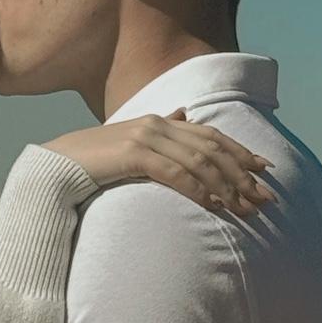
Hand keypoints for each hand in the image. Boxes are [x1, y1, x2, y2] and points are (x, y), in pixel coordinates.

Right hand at [43, 110, 274, 215]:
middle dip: (242, 173)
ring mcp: (144, 137)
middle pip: (211, 148)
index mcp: (158, 120)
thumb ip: (160, 129)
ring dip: (226, 187)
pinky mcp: (133, 154)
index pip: (210, 134)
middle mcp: (156, 124)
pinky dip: (198, 189)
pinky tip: (213, 205)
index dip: (240, 150)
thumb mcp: (131, 141)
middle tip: (265, 197)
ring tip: (245, 208)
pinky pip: (175, 173)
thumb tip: (184, 113)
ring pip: (198, 161)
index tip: (265, 167)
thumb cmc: (93, 160)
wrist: (55, 166)